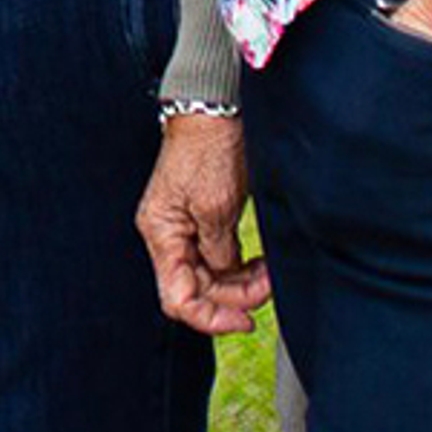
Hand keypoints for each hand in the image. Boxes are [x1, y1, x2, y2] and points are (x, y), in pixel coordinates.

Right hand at [136, 113, 268, 335]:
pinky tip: (261, 263)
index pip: (177, 298)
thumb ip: (219, 252)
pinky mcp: (203, 220)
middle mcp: (168, 236)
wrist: (215, 112)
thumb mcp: (216, 208)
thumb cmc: (208, 151)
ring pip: (212, 277)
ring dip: (243, 282)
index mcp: (161, 234)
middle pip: (198, 290)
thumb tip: (226, 277)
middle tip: (270, 284)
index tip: (246, 320)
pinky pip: (220, 259)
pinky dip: (242, 267)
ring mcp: (185, 228)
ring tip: (270, 271)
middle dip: (236, 295)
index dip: (210, 318)